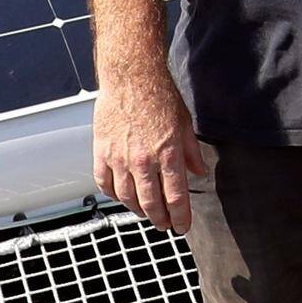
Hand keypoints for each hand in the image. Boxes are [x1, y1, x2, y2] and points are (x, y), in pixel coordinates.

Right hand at [95, 60, 204, 233]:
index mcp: (168, 154)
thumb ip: (192, 152)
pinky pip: (105, 183)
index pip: (176, 197)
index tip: (182, 227)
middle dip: (160, 219)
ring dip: (138, 210)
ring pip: (127, 197)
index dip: (180, 217)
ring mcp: (120, 157)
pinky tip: (121, 196)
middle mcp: (143, 160)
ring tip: (146, 213)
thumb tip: (199, 173)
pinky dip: (113, 194)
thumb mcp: (185, 123)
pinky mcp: (102, 151)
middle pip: (151, 203)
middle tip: (165, 225)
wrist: (131, 76)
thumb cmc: (160, 95)